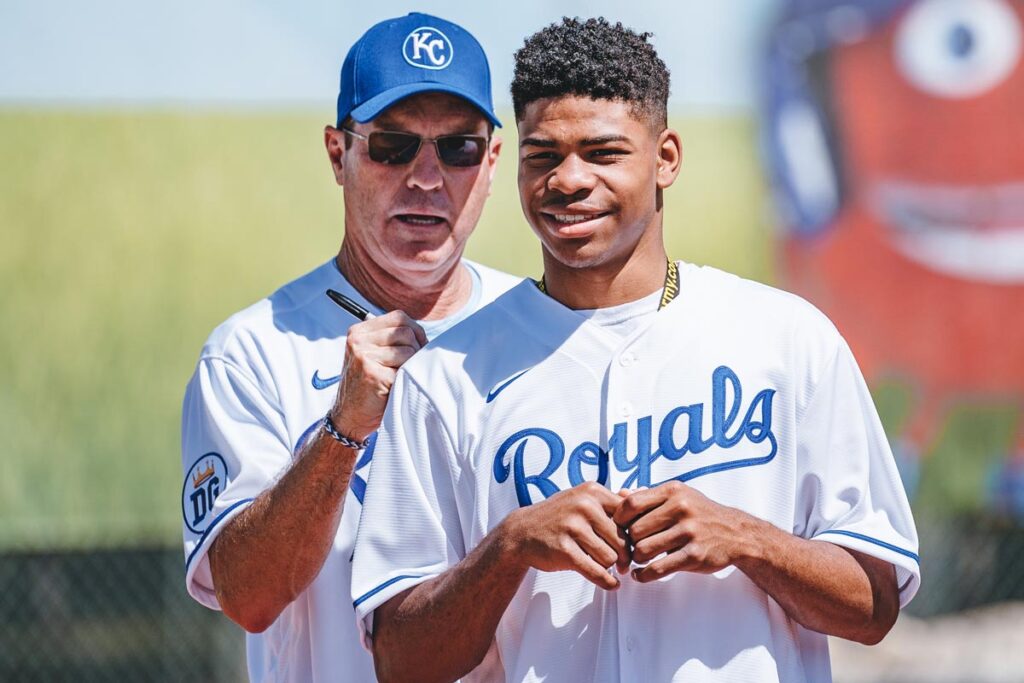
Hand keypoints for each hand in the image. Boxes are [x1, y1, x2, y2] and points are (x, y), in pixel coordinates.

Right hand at [331, 311, 427, 440]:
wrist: (350, 415)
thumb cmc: (370, 385)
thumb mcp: (374, 354)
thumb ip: (391, 339)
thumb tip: (423, 334)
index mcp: (359, 331)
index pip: (399, 317)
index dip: (415, 330)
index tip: (419, 346)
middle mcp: (358, 340)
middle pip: (406, 332)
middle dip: (416, 349)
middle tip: (409, 367)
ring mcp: (364, 356)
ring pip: (409, 351)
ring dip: (410, 367)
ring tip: (398, 378)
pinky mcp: (373, 374)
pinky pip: (406, 370)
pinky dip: (405, 380)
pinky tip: (394, 388)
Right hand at [501, 482, 631, 589]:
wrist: (522, 532)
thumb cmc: (560, 516)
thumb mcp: (584, 499)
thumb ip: (613, 498)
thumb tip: (644, 490)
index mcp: (592, 491)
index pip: (628, 516)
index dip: (632, 534)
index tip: (630, 544)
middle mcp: (583, 506)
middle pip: (622, 540)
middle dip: (624, 556)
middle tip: (623, 564)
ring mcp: (572, 527)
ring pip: (610, 557)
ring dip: (610, 567)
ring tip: (604, 565)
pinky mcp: (564, 550)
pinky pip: (596, 571)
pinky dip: (607, 582)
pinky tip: (612, 585)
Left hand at [613, 481, 758, 582]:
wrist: (736, 534)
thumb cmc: (700, 513)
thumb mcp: (679, 496)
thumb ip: (649, 495)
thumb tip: (620, 494)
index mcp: (673, 492)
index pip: (632, 504)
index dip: (619, 518)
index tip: (619, 527)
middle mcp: (681, 509)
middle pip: (635, 529)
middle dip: (628, 542)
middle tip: (629, 548)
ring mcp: (689, 532)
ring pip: (643, 550)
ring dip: (636, 558)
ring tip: (639, 558)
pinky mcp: (694, 556)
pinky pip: (657, 569)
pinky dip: (643, 575)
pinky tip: (640, 574)